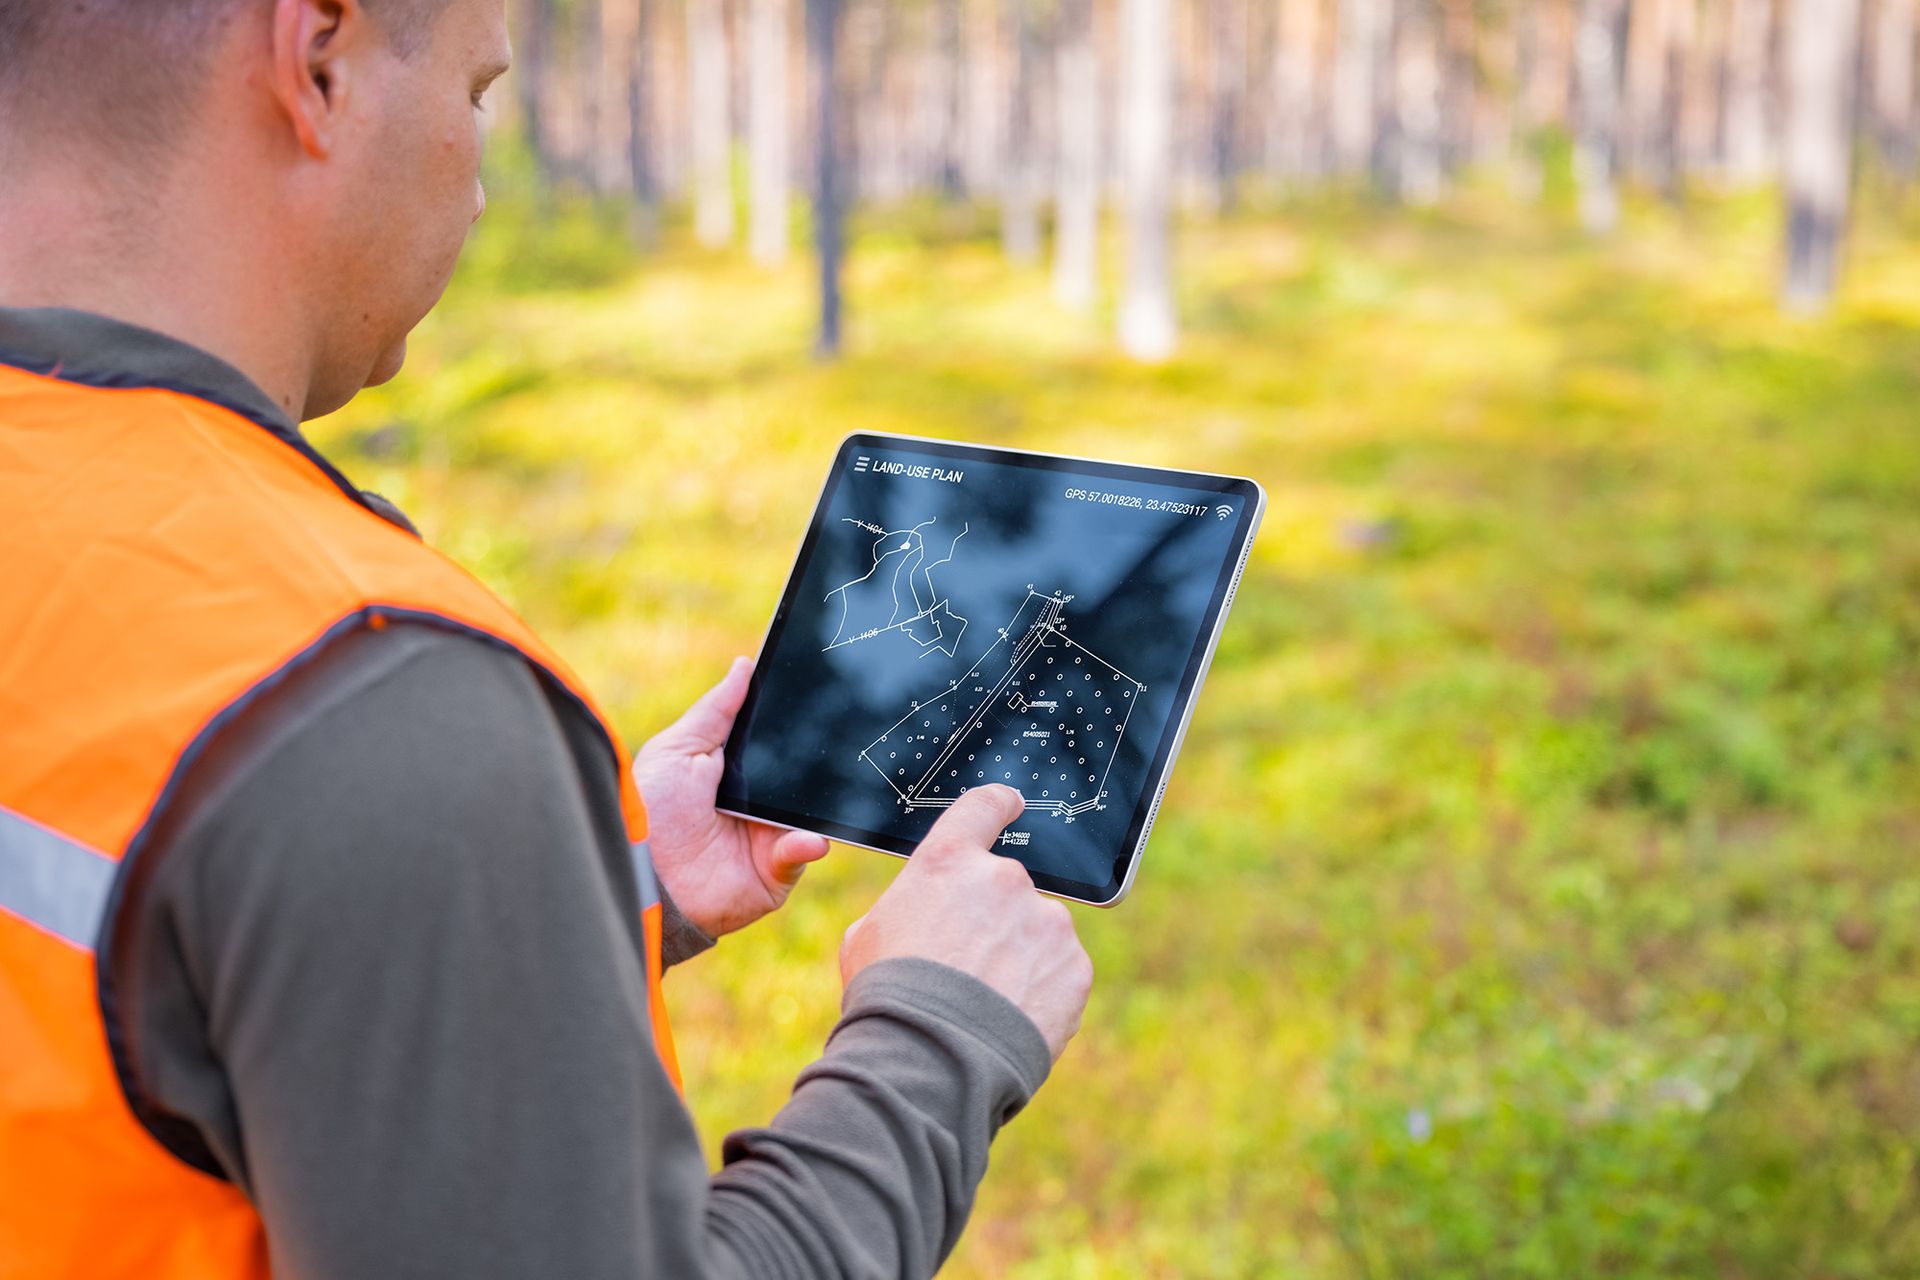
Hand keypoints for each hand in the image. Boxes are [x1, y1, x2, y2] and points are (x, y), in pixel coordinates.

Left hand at [633, 657, 829, 938]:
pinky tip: (804, 837)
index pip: (772, 743)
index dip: (792, 724)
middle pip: (797, 775)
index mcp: (732, 772)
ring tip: (816, 791)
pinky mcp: (775, 873)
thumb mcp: (678, 750)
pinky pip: (802, 854)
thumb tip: (745, 666)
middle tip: (834, 740)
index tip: (817, 692)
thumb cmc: (651, 812)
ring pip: (808, 812)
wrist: (644, 879)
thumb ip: (715, 711)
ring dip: (812, 803)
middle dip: (814, 760)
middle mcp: (754, 804)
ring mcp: (767, 839)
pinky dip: (805, 845)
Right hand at [839, 786, 1092, 1061]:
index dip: (999, 804)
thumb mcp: (869, 936)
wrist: (933, 1057)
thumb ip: (909, 908)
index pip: (984, 806)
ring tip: (986, 1004)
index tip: (1011, 804)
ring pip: (1038, 932)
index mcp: (949, 861)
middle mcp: (1004, 878)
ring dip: (1020, 957)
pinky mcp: (1075, 965)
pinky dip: (1042, 991)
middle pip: (1007, 888)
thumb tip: (923, 916)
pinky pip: (1060, 971)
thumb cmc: (888, 996)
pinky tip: (1011, 1018)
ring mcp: (1046, 920)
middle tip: (967, 966)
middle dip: (994, 921)